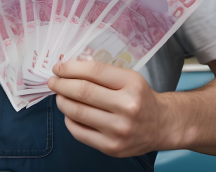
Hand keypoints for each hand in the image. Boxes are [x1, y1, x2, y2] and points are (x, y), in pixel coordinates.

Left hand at [47, 59, 173, 157]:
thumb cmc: (140, 96)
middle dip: (61, 84)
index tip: (58, 67)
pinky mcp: (112, 148)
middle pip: (83, 92)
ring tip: (59, 95)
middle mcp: (127, 107)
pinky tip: (69, 112)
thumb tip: (67, 68)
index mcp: (131, 84)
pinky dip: (69, 119)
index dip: (70, 68)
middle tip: (53, 81)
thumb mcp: (128, 77)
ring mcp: (119, 130)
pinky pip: (79, 132)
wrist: (162, 125)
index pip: (93, 71)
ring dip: (62, 100)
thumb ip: (101, 72)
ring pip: (78, 112)